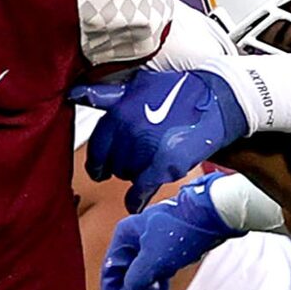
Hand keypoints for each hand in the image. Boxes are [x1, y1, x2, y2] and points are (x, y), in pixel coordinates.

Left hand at [75, 68, 250, 211]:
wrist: (216, 99)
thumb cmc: (177, 92)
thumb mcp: (136, 87)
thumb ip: (103, 95)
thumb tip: (74, 93)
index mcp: (118, 112)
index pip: (97, 148)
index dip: (99, 161)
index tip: (100, 168)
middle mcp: (128, 130)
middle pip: (113, 164)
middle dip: (122, 164)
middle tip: (138, 158)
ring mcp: (147, 147)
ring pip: (128, 175)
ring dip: (136, 173)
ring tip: (153, 159)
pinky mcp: (165, 163)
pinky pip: (141, 188)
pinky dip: (135, 198)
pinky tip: (133, 203)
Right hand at [100, 172, 241, 289]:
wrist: (216, 213)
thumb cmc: (183, 229)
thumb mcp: (152, 261)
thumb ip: (134, 283)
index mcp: (124, 240)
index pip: (111, 280)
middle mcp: (134, 245)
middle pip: (126, 287)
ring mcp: (151, 251)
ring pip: (142, 288)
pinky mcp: (168, 256)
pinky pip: (156, 285)